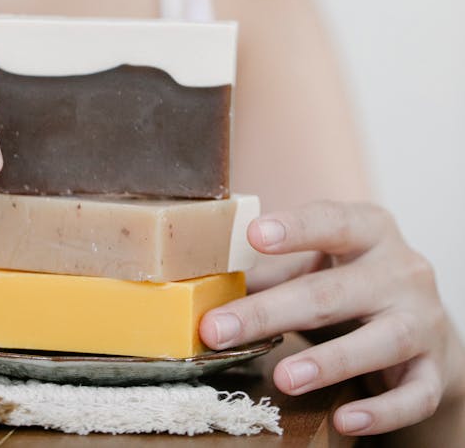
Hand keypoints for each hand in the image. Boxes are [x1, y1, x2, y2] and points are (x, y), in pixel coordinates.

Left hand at [200, 200, 463, 438]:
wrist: (424, 324)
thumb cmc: (356, 284)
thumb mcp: (320, 264)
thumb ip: (273, 270)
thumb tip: (206, 284)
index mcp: (370, 230)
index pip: (331, 222)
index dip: (294, 229)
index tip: (253, 235)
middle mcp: (402, 270)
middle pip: (334, 291)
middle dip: (272, 312)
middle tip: (218, 329)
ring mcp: (422, 320)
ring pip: (379, 341)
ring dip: (328, 361)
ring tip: (283, 377)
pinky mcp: (434, 369)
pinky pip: (413, 394)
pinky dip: (381, 410)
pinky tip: (346, 419)